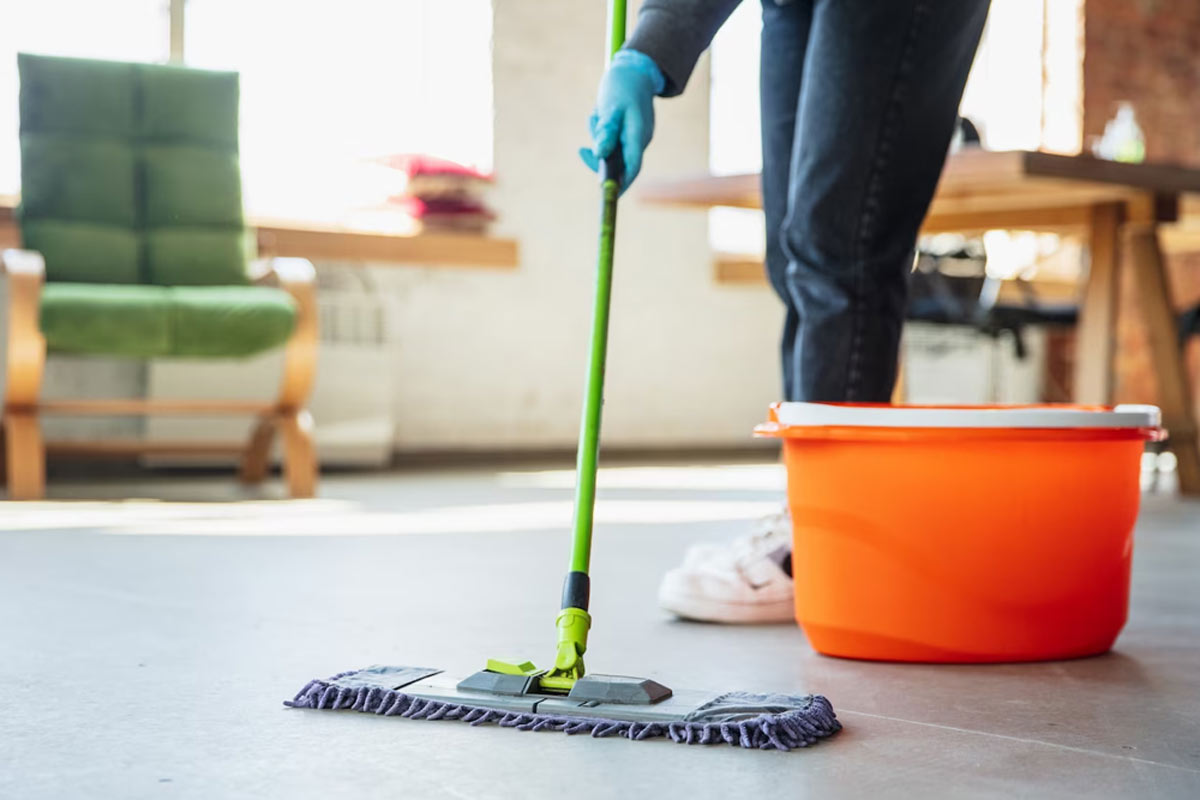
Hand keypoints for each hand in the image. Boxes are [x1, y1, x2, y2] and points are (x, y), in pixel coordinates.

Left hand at [579, 49, 665, 193]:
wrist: (634, 68)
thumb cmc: (621, 85)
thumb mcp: (609, 107)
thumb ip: (606, 131)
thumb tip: (599, 154)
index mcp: (638, 135)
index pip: (631, 167)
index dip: (620, 184)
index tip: (605, 193)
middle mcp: (640, 139)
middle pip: (619, 162)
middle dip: (600, 156)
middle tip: (584, 144)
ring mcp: (636, 136)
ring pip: (612, 150)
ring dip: (599, 137)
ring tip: (596, 115)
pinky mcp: (630, 132)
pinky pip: (612, 140)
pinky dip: (602, 132)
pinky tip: (599, 113)